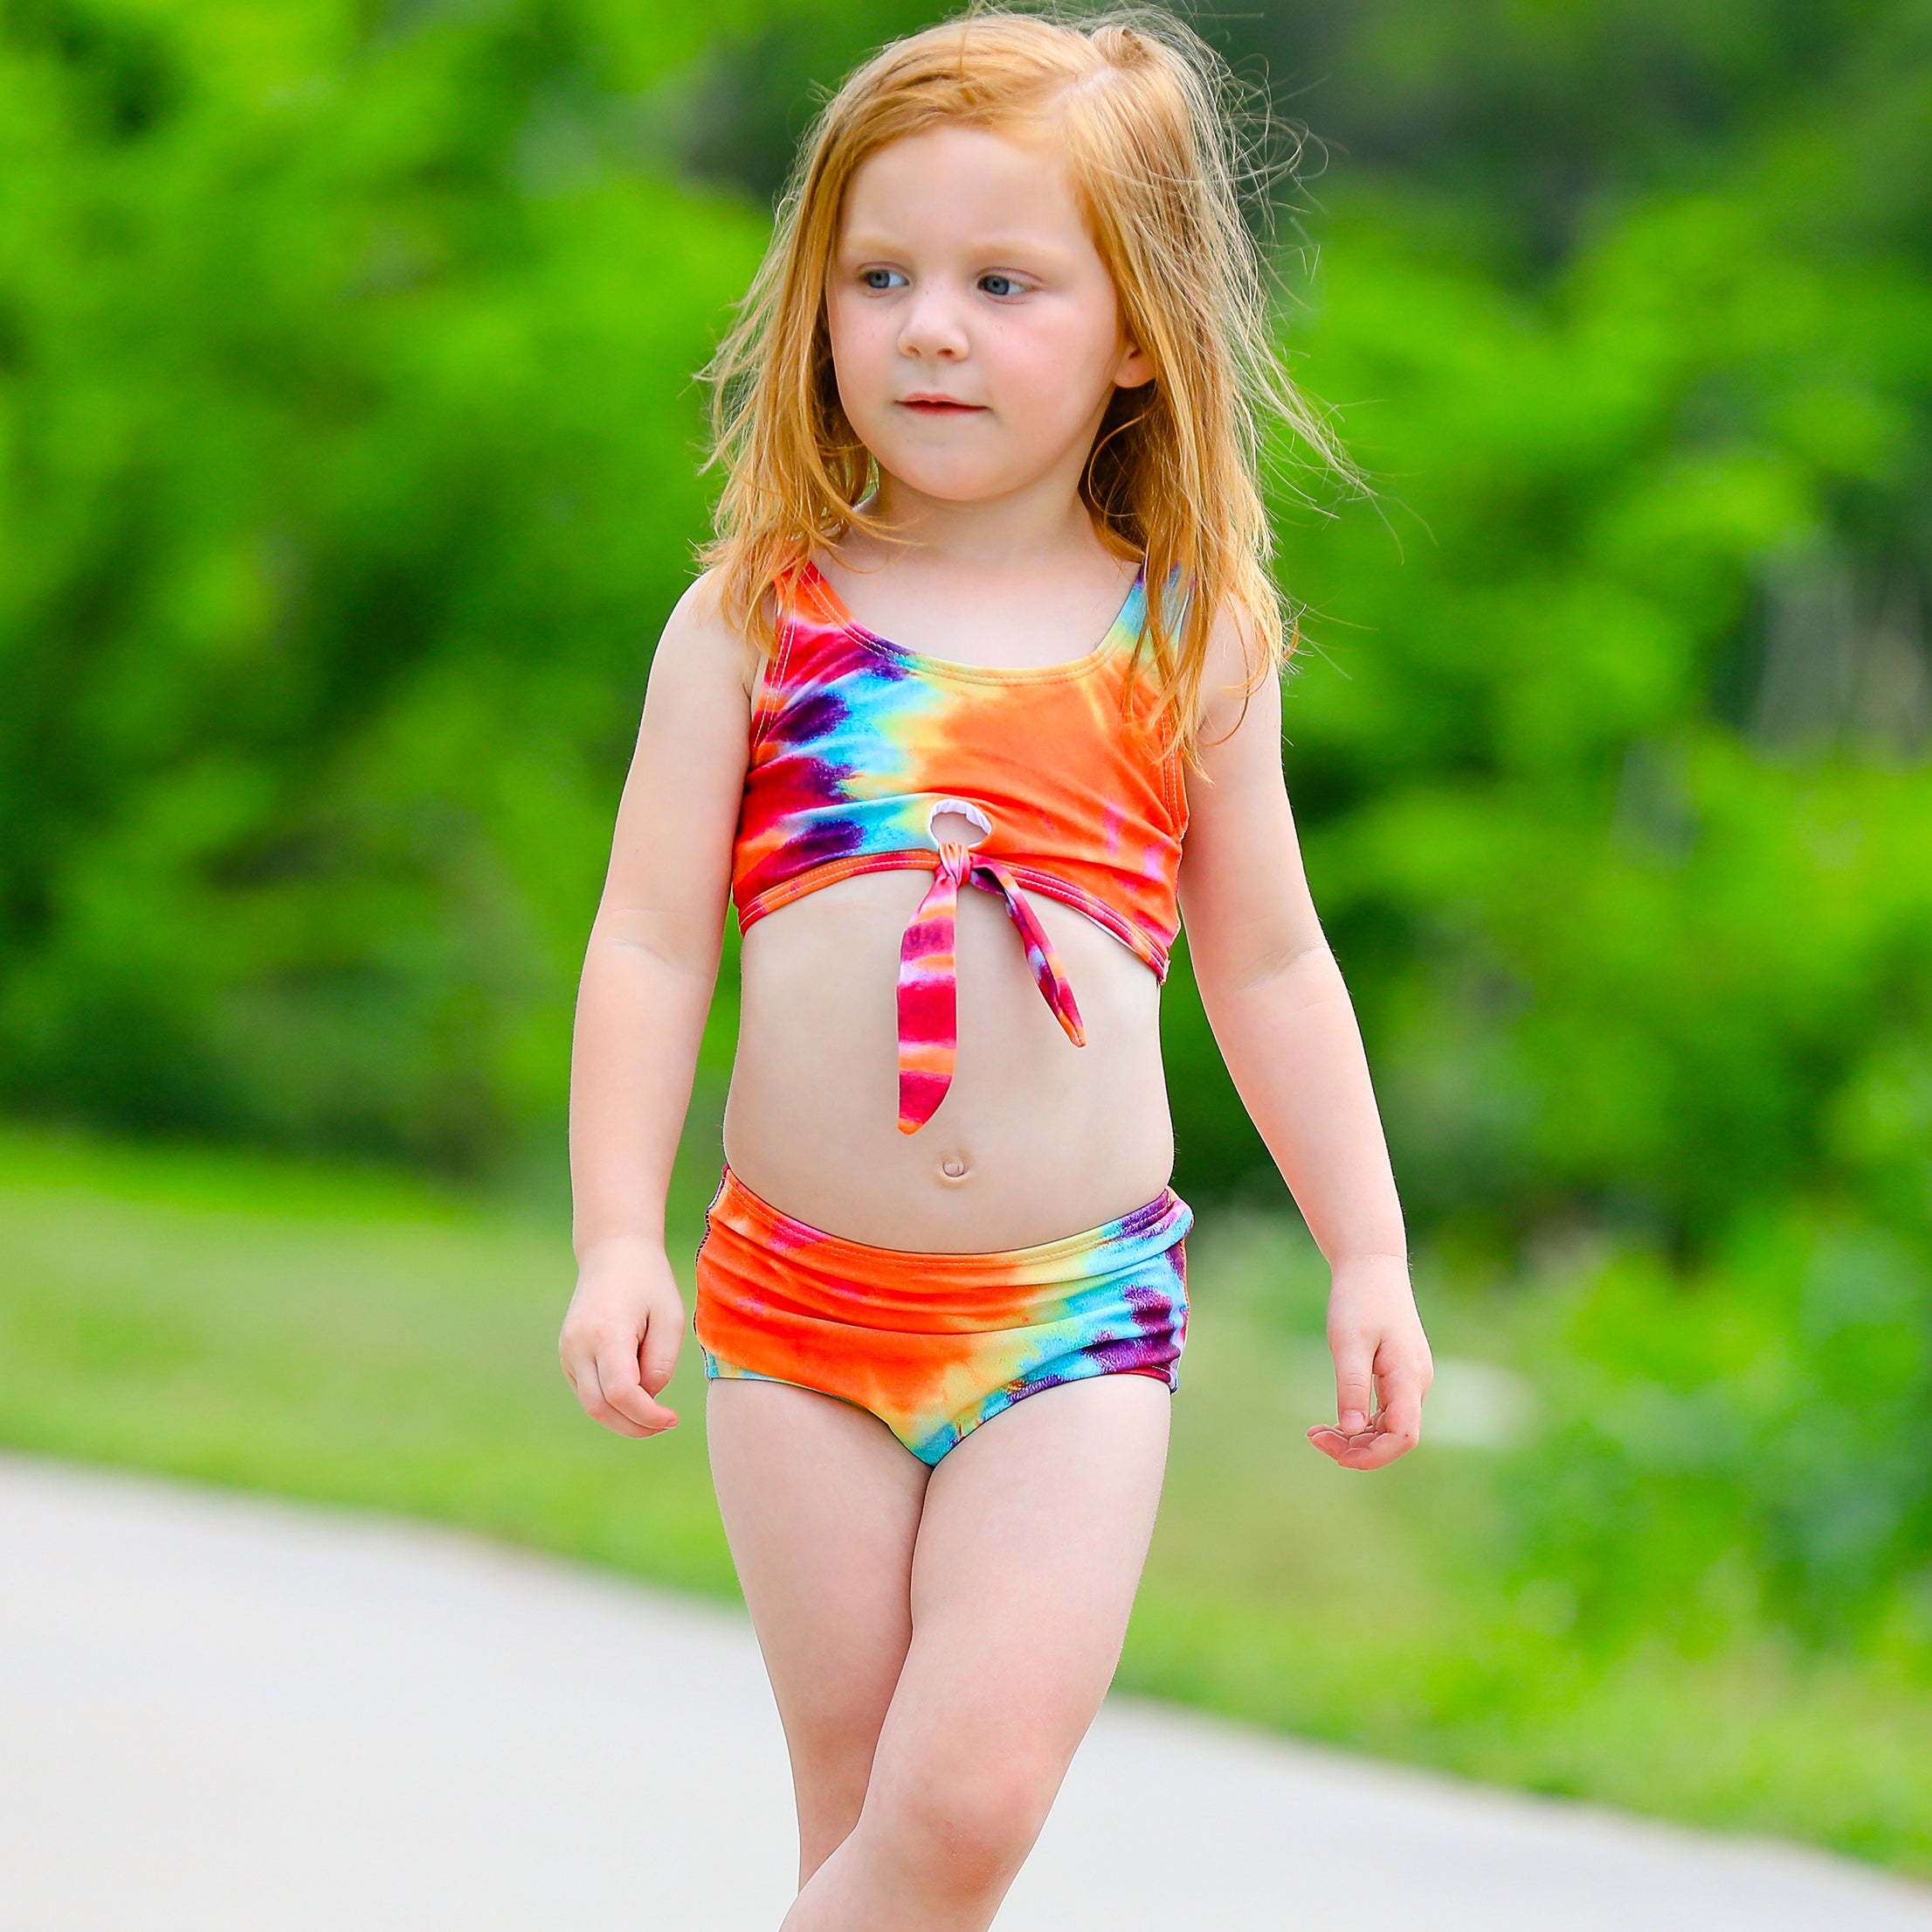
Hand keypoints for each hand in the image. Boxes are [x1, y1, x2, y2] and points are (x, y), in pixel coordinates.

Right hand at [558, 1235, 685, 1436]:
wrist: (613, 1253)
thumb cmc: (649, 1283)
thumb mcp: (671, 1318)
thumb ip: (661, 1363)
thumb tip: (647, 1398)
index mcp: (606, 1333)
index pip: (620, 1394)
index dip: (647, 1416)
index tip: (673, 1418)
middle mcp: (578, 1346)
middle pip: (600, 1408)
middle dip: (635, 1427)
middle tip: (665, 1424)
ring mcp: (568, 1351)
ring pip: (591, 1404)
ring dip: (623, 1417)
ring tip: (654, 1410)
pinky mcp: (567, 1355)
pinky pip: (587, 1391)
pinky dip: (611, 1403)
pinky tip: (636, 1393)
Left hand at [1306, 1253, 1431, 1469]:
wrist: (1372, 1265)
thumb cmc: (1359, 1299)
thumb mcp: (1349, 1342)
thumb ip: (1352, 1387)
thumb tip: (1353, 1431)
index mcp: (1409, 1377)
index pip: (1402, 1436)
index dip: (1373, 1455)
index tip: (1335, 1453)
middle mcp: (1415, 1384)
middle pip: (1394, 1437)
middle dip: (1357, 1448)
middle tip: (1315, 1438)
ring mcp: (1409, 1380)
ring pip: (1388, 1427)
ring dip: (1356, 1437)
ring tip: (1317, 1433)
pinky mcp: (1398, 1375)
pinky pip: (1384, 1412)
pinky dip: (1360, 1421)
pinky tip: (1333, 1422)